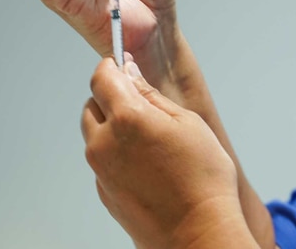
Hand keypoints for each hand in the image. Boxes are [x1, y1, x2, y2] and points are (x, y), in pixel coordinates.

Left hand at [82, 57, 255, 248]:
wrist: (198, 232)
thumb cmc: (203, 176)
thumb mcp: (187, 122)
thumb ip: (151, 95)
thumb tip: (128, 73)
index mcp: (126, 118)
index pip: (101, 77)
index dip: (112, 65)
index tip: (124, 64)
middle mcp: (104, 143)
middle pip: (92, 105)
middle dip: (112, 96)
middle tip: (144, 104)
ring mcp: (100, 170)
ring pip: (95, 133)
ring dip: (112, 125)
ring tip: (150, 138)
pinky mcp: (104, 192)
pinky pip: (103, 160)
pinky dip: (117, 153)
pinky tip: (149, 164)